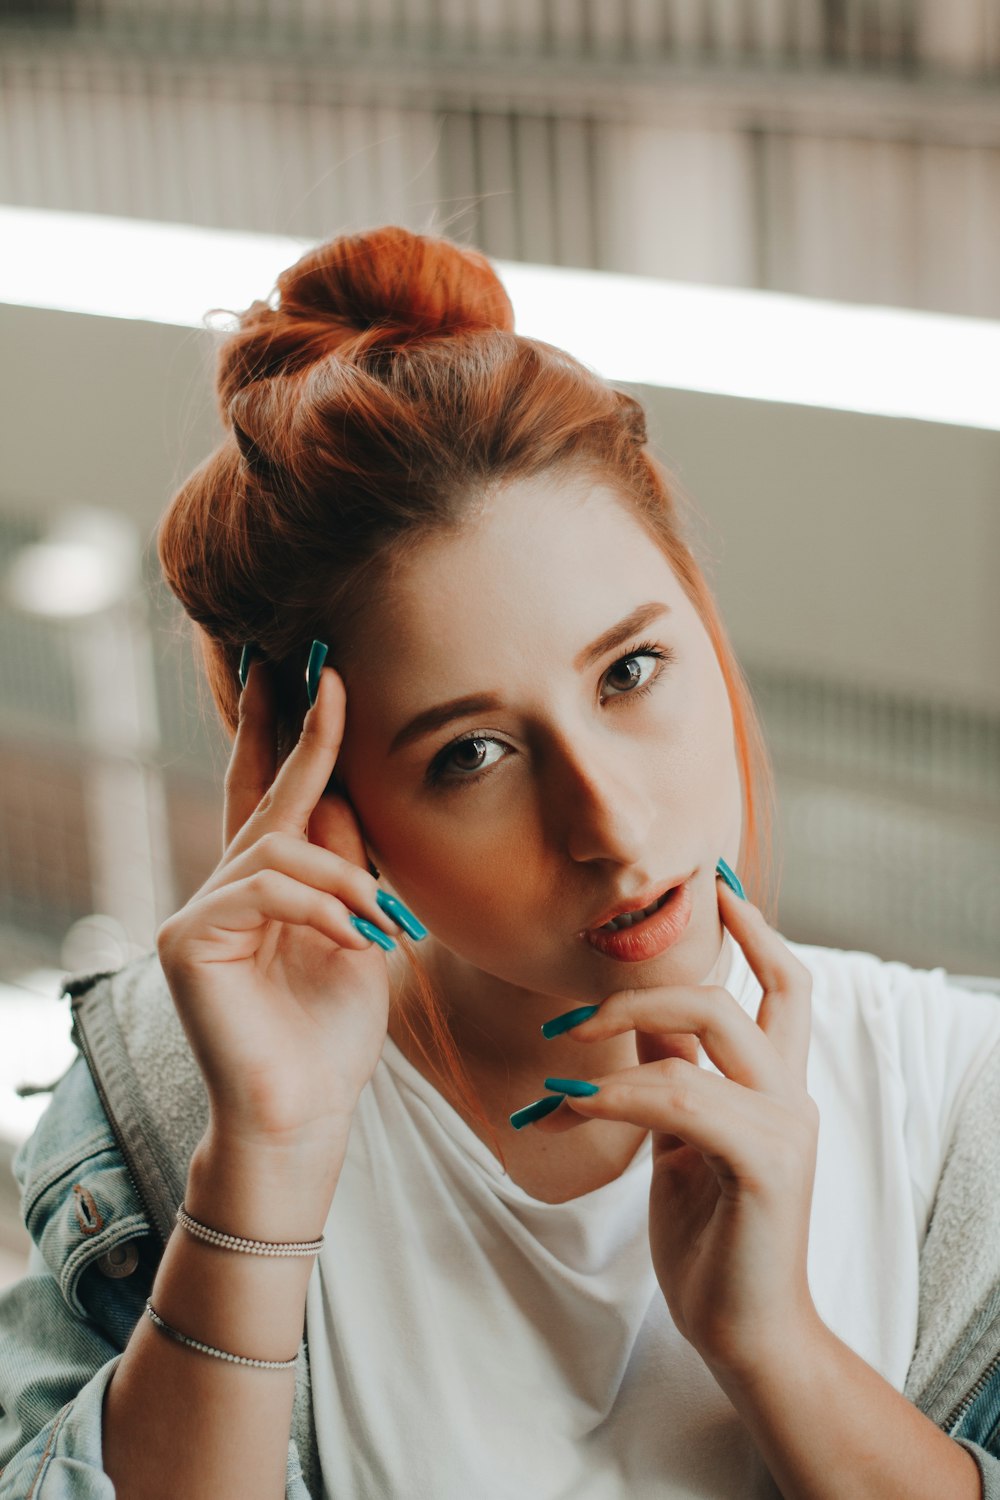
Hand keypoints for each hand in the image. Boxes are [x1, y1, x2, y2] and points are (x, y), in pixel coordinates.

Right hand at [156, 658, 406, 1162]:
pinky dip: (319, 909)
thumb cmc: (333, 1033)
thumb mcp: (359, 929)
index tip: (320, 677)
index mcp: (272, 888)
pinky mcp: (189, 939)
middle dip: (295, 733)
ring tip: (379, 926)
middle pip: (263, 795)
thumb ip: (348, 862)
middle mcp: (230, 889)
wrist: (306, 1110)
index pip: (278, 796)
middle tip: (317, 669)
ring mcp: (201, 912)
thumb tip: (345, 786)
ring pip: (278, 848)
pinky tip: (352, 942)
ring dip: (344, 880)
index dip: (296, 737)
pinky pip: (263, 889)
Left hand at [535, 877, 817, 1375]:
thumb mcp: (683, 1140)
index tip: (720, 889)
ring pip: (703, 1036)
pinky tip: (574, 1108)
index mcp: (776, 1086)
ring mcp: (784, 1128)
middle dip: (645, 988)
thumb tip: (637, 1017)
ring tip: (559, 1077)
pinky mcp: (766, 1165)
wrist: (743, 1332)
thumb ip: (674, 1074)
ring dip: (616, 1045)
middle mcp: (789, 1097)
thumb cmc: (712, 1237)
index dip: (758, 932)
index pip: (787, 986)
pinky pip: (679, 1098)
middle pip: (731, 997)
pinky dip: (617, 1094)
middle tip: (570, 1021)